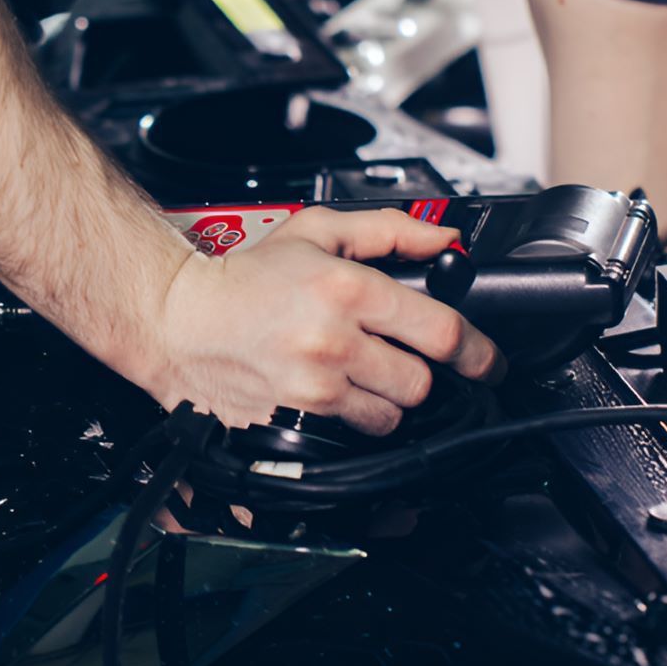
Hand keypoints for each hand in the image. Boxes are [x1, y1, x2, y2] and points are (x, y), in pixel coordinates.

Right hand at [142, 207, 504, 432]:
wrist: (180, 319)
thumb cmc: (247, 277)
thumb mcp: (319, 231)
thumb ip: (391, 231)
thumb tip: (447, 242)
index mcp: (347, 290)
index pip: (440, 332)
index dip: (476, 350)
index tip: (487, 360)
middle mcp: (333, 342)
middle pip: (421, 382)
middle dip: (421, 371)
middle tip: (400, 355)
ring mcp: (313, 387)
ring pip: (391, 414)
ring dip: (389, 399)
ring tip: (360, 372)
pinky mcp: (294, 420)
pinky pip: (353, 434)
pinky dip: (356, 419)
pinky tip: (336, 393)